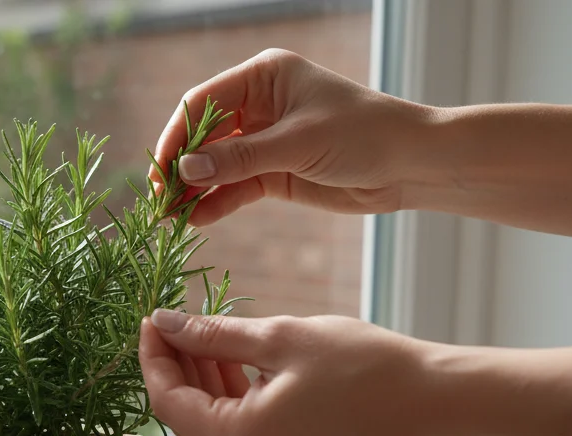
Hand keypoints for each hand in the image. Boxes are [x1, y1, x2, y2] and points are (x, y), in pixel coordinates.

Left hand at [137, 310, 429, 435]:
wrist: (437, 404)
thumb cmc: (366, 366)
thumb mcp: (281, 339)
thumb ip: (214, 335)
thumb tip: (165, 323)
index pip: (169, 402)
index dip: (155, 357)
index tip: (151, 318)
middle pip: (189, 419)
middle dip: (178, 368)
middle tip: (174, 321)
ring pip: (217, 428)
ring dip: (207, 383)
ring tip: (207, 334)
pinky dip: (235, 402)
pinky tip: (238, 363)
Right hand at [151, 49, 435, 226]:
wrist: (411, 165)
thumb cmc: (363, 135)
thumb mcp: (297, 144)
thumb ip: (240, 159)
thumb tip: (186, 169)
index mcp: (262, 78)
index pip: (202, 103)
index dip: (177, 136)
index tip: (161, 170)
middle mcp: (258, 106)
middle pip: (202, 136)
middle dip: (180, 167)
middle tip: (160, 200)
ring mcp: (264, 141)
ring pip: (214, 165)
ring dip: (193, 190)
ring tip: (170, 218)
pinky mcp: (273, 173)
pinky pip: (233, 188)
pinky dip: (215, 203)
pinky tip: (197, 221)